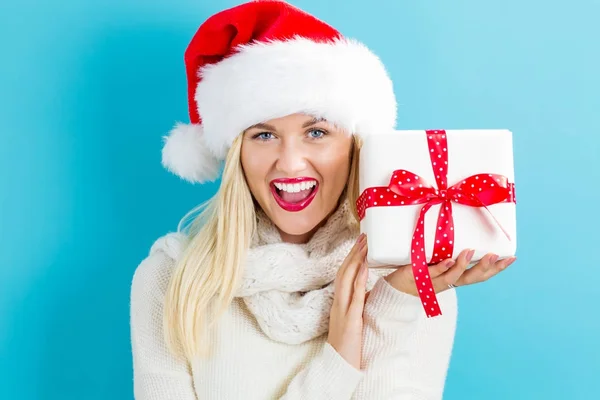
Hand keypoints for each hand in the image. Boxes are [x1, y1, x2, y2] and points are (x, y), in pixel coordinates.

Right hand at [327, 233, 368, 369]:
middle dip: (354, 253)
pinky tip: (364, 267)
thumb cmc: (348, 346)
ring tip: (365, 245)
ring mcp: (342, 310)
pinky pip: (354, 296)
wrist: (338, 366)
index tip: (361, 243)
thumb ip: (357, 305)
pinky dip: (358, 279)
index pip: (343, 275)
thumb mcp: (353, 321)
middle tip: (364, 236)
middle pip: (343, 272)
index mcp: (339, 303)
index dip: (351, 258)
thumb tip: (367, 291)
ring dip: (356, 260)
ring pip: (346, 279)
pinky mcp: (350, 320)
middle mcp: (338, 303)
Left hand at [384, 249, 516, 295]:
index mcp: (454, 278)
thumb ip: (447, 249)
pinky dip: (442, 267)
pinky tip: (449, 259)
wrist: (395, 289)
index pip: (480, 275)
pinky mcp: (418, 278)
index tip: (512, 257)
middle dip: (486, 268)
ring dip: (463, 265)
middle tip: (497, 256)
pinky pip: (431, 274)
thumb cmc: (417, 271)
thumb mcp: (436, 260)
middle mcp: (447, 282)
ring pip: (452, 277)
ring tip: (471, 251)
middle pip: (471, 279)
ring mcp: (433, 282)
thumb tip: (458, 226)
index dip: (496, 268)